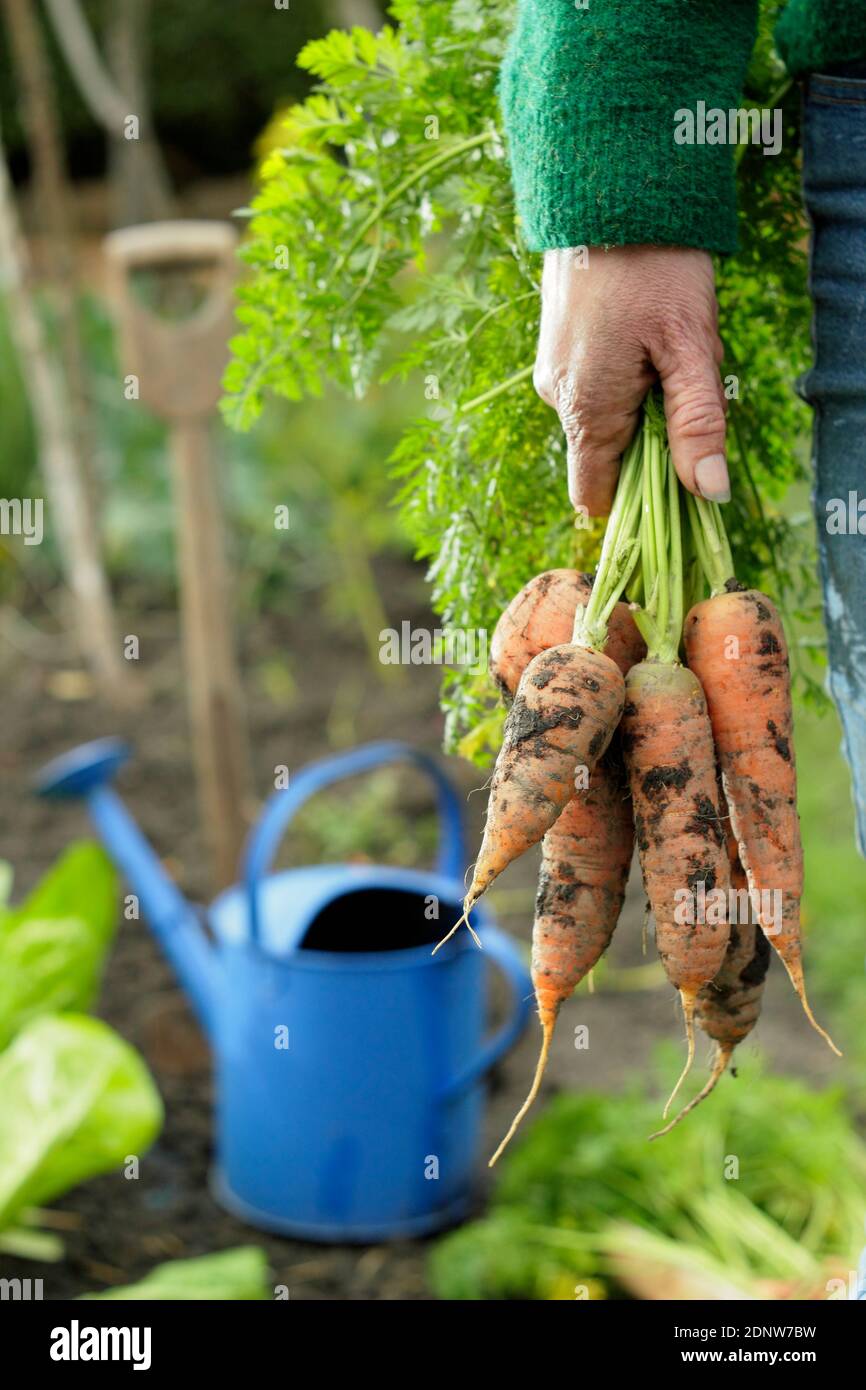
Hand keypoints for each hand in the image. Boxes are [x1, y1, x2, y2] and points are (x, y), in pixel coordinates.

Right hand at [533, 245, 729, 515]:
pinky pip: (594, 386)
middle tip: (684, 375)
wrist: (605, 188)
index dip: (637, 500)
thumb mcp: (691, 346)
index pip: (596, 496)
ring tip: (665, 341)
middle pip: (608, 456)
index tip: (675, 473)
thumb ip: (698, 424)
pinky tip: (645, 330)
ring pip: (604, 417)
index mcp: (587, 411)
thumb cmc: (656, 265)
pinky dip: (626, 375)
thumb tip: (708, 493)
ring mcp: (552, 371)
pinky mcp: (556, 348)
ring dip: (642, 399)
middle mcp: (558, 399)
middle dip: (653, 436)